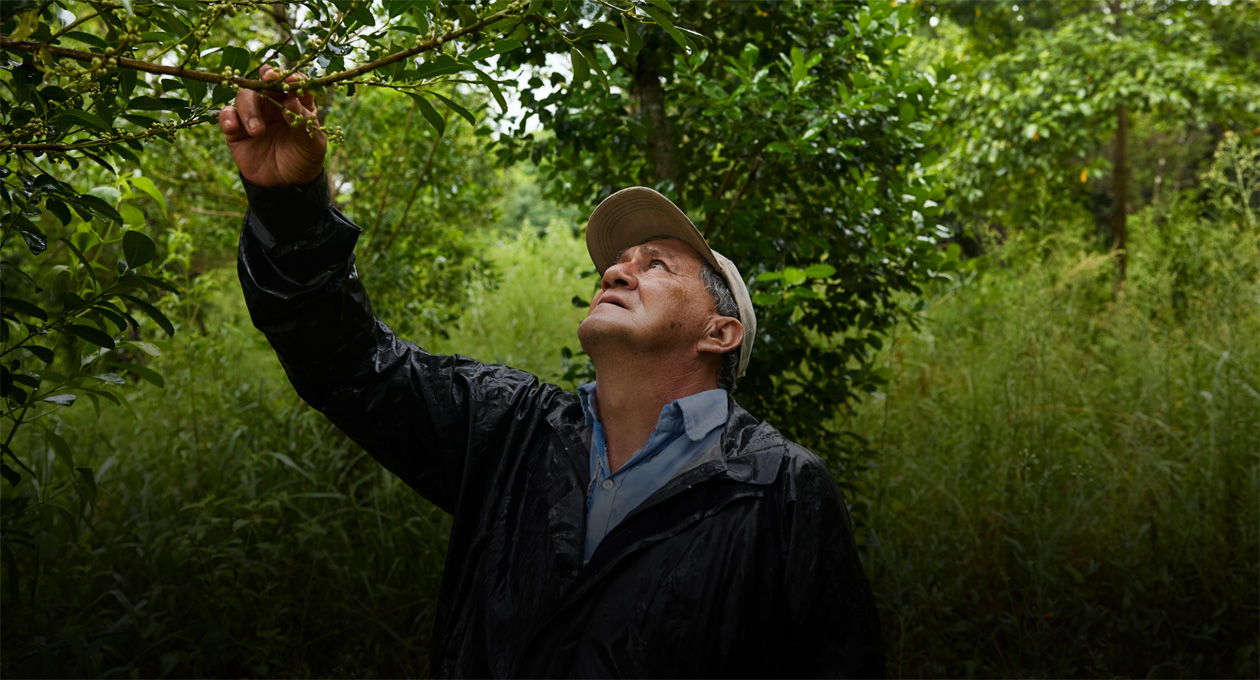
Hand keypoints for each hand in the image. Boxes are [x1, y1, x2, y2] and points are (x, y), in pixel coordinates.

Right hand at [218, 64, 326, 186]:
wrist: (285, 186)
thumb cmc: (303, 161)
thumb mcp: (312, 145)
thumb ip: (304, 123)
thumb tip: (292, 100)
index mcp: (297, 104)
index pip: (295, 83)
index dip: (291, 77)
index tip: (289, 80)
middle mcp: (275, 104)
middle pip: (266, 82)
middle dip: (265, 80)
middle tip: (268, 83)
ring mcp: (254, 114)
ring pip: (245, 96)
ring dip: (249, 110)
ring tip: (257, 132)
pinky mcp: (237, 128)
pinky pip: (226, 114)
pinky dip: (227, 117)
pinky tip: (233, 129)